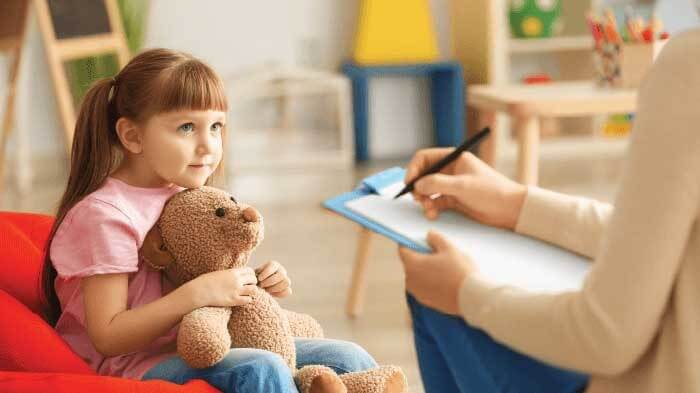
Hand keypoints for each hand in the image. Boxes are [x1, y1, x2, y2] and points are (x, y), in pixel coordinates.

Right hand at [188, 267, 257, 307]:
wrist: (199, 291)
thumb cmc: (206, 282)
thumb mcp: (219, 274)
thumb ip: (230, 274)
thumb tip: (235, 275)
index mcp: (233, 272)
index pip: (250, 271)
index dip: (251, 275)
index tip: (247, 278)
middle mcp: (236, 280)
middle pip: (254, 279)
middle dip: (253, 283)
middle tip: (248, 286)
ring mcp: (236, 290)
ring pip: (254, 290)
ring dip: (252, 292)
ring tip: (246, 293)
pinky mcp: (233, 300)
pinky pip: (248, 300)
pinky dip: (247, 300)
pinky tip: (242, 300)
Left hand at [255, 260, 291, 297]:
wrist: (257, 288)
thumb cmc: (254, 281)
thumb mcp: (252, 276)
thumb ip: (253, 275)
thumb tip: (254, 278)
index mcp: (273, 264)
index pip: (273, 265)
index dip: (267, 272)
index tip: (259, 278)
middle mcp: (281, 270)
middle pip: (281, 274)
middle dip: (270, 281)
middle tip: (261, 286)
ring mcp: (285, 279)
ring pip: (286, 282)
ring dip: (275, 288)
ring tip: (266, 290)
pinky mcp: (287, 289)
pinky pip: (288, 291)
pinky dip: (280, 293)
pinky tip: (271, 294)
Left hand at [398, 231, 473, 314]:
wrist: (471, 298)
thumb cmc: (459, 271)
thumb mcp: (449, 248)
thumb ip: (436, 238)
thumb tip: (429, 236)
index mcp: (412, 265)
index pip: (403, 249)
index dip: (410, 242)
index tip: (419, 240)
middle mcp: (410, 280)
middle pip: (411, 263)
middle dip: (421, 256)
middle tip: (437, 252)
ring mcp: (417, 292)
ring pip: (418, 276)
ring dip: (426, 270)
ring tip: (444, 267)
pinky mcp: (426, 301)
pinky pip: (425, 287)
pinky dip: (431, 282)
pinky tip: (446, 279)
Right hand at [405, 149, 526, 229]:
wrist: (510, 210)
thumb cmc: (491, 191)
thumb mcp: (462, 186)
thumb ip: (438, 183)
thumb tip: (416, 185)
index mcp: (454, 158)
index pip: (425, 158)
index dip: (414, 169)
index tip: (409, 183)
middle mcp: (450, 170)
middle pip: (423, 175)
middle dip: (418, 188)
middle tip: (417, 199)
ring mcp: (451, 186)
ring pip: (428, 191)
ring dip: (424, 200)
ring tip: (428, 209)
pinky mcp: (454, 200)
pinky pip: (435, 202)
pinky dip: (431, 208)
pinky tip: (433, 214)